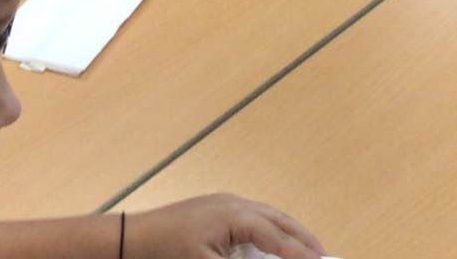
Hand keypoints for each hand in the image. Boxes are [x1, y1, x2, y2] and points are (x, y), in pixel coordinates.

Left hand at [119, 193, 325, 258]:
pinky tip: (272, 240)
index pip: (277, 237)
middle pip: (279, 220)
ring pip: (268, 215)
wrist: (133, 237)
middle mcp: (235, 204)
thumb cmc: (166, 251)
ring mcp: (225, 203)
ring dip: (288, 231)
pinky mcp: (216, 208)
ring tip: (305, 247)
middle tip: (323, 255)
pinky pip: (254, 216)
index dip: (300, 252)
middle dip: (302, 238)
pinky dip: (270, 227)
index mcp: (236, 216)